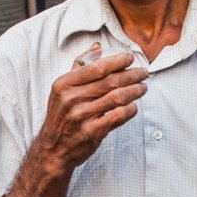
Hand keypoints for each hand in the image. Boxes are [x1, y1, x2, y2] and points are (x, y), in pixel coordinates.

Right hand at [33, 44, 148, 172]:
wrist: (53, 149)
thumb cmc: (61, 117)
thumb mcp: (62, 90)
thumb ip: (79, 67)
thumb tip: (97, 47)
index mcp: (64, 84)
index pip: (97, 67)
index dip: (118, 60)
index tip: (130, 58)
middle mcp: (71, 99)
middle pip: (111, 81)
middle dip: (132, 75)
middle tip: (143, 73)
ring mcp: (82, 116)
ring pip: (118, 97)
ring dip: (135, 90)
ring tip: (142, 88)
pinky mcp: (92, 132)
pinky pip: (119, 116)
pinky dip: (130, 109)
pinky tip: (134, 106)